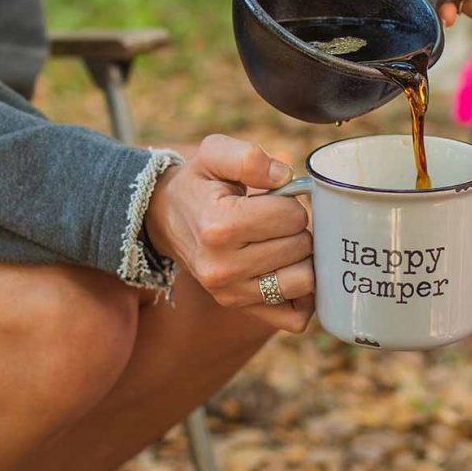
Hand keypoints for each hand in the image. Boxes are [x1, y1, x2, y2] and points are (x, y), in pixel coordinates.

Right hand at [145, 135, 313, 329]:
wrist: (166, 218)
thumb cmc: (199, 184)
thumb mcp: (213, 154)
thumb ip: (248, 157)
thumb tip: (285, 176)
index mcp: (219, 226)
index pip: (291, 215)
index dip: (291, 202)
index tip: (274, 200)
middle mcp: (223, 267)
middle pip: (301, 246)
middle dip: (297, 228)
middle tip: (276, 222)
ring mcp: (231, 294)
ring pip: (304, 281)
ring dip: (304, 258)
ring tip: (283, 243)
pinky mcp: (241, 309)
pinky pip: (295, 316)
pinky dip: (304, 296)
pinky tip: (290, 271)